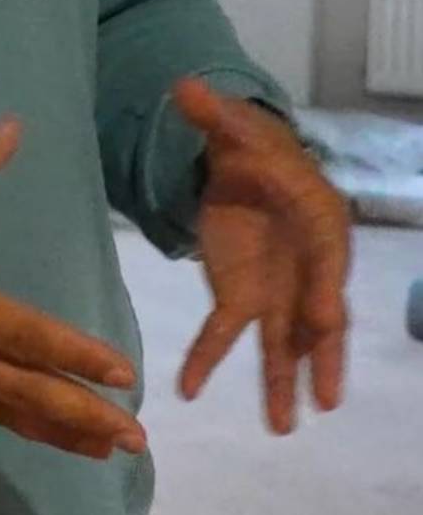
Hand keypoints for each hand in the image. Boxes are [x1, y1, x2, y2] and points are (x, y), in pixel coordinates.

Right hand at [0, 119, 146, 460]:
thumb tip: (14, 128)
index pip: (23, 336)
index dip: (75, 356)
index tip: (122, 375)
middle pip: (19, 392)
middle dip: (79, 416)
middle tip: (134, 439)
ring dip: (50, 429)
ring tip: (100, 448)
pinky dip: (8, 421)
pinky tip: (32, 426)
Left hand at [171, 76, 351, 433]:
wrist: (243, 166)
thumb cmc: (252, 147)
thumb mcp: (233, 128)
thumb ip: (212, 114)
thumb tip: (184, 87)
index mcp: (317, 218)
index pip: (327, 259)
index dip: (327, 289)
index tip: (326, 320)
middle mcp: (306, 265)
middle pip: (322, 316)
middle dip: (325, 357)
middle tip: (328, 398)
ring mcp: (277, 289)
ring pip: (286, 342)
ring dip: (284, 383)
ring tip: (282, 427)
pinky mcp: (242, 298)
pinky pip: (226, 334)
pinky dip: (208, 360)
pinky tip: (189, 390)